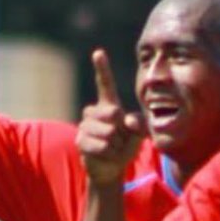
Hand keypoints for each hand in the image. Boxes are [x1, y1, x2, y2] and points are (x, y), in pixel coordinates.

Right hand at [76, 49, 145, 185]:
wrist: (111, 168)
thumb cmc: (125, 146)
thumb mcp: (139, 134)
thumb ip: (139, 124)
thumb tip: (126, 120)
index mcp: (109, 105)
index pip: (105, 84)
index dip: (102, 69)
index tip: (98, 53)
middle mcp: (94, 112)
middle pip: (112, 113)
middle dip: (122, 130)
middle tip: (119, 139)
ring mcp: (85, 126)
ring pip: (107, 132)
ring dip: (116, 144)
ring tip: (112, 148)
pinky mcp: (80, 141)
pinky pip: (101, 146)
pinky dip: (109, 153)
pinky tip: (105, 155)